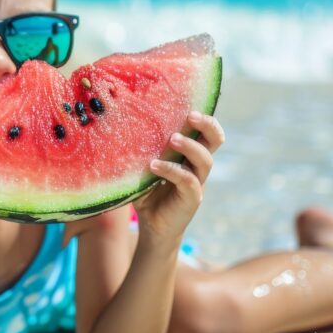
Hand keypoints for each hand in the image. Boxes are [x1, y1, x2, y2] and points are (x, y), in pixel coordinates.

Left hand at [134, 112, 224, 243]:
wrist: (152, 227)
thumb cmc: (147, 194)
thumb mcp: (142, 170)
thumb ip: (139, 152)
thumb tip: (118, 128)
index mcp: (188, 155)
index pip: (205, 131)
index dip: (204, 118)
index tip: (190, 105)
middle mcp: (197, 166)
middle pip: (215, 140)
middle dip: (207, 125)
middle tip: (191, 116)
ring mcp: (197, 182)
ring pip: (205, 160)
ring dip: (190, 146)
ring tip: (172, 139)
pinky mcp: (192, 199)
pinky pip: (188, 181)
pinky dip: (172, 171)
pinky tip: (154, 166)